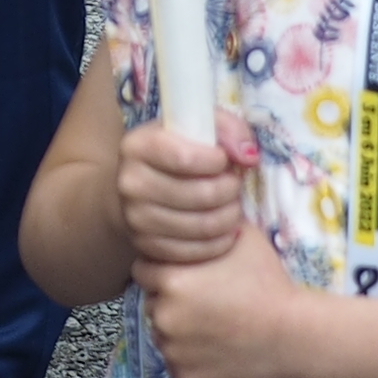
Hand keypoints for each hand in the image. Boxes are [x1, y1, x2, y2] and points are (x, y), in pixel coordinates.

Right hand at [117, 117, 254, 269]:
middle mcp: (130, 183)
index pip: (185, 157)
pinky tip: (225, 227)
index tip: (224, 160)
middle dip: (230, 189)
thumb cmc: (179, 151)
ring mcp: (137, 219)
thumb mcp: (200, 126)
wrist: (142, 186)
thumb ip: (229, 129)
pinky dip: (222, 241)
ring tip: (232, 204)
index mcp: (137, 146)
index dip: (218, 161)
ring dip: (231, 216)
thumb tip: (248, 156)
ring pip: (204, 225)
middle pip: (201, 194)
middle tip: (234, 184)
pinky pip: (199, 251)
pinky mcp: (148, 248)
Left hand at [133, 219, 319, 377]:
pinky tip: (217, 347)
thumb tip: (194, 205)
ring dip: (179, 329)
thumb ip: (207, 223)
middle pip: (151, 302)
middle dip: (170, 300)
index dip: (165, 270)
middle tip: (205, 302)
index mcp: (170, 280)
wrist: (296, 336)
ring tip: (214, 325)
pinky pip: (176, 362)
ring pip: (162, 333)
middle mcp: (163, 315)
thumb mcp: (240, 237)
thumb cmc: (269, 283)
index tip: (189, 275)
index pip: (144, 270)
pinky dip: (191, 357)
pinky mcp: (185, 377)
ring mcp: (173, 349)